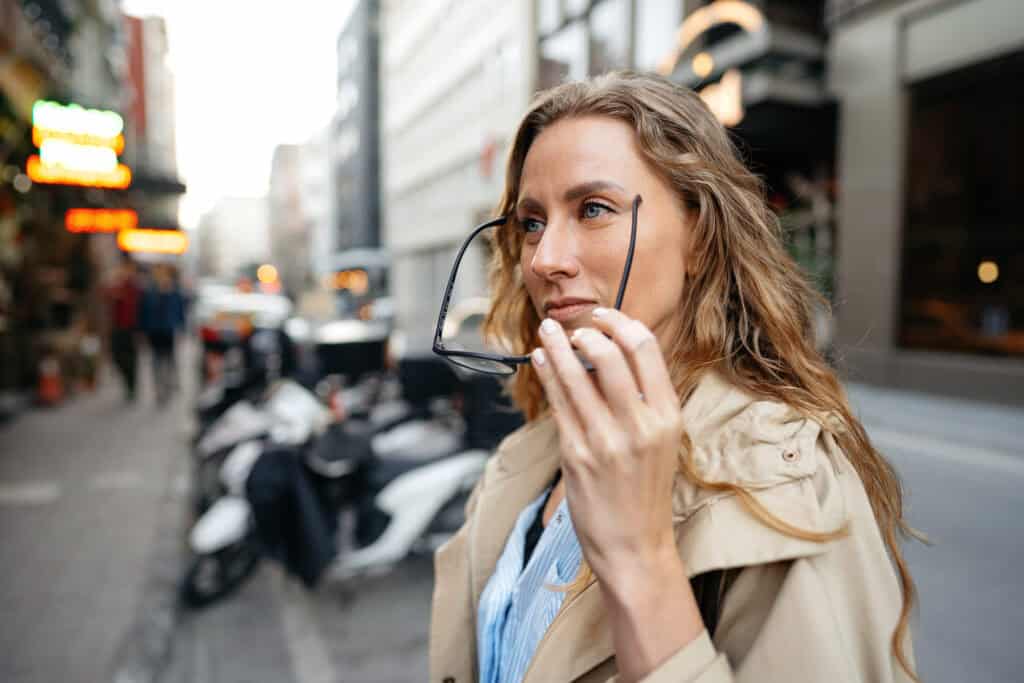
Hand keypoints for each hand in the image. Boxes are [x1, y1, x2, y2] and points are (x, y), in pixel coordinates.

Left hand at [531, 308, 683, 584]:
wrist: (635, 546)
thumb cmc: (645, 492)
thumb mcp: (662, 442)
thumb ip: (643, 401)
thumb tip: (611, 355)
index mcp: (668, 416)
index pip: (646, 349)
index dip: (619, 323)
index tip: (603, 316)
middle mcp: (641, 424)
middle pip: (610, 353)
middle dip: (585, 331)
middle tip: (570, 327)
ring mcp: (606, 440)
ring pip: (577, 375)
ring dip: (556, 347)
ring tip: (546, 332)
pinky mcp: (576, 455)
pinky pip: (558, 403)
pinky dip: (548, 375)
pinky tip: (541, 362)